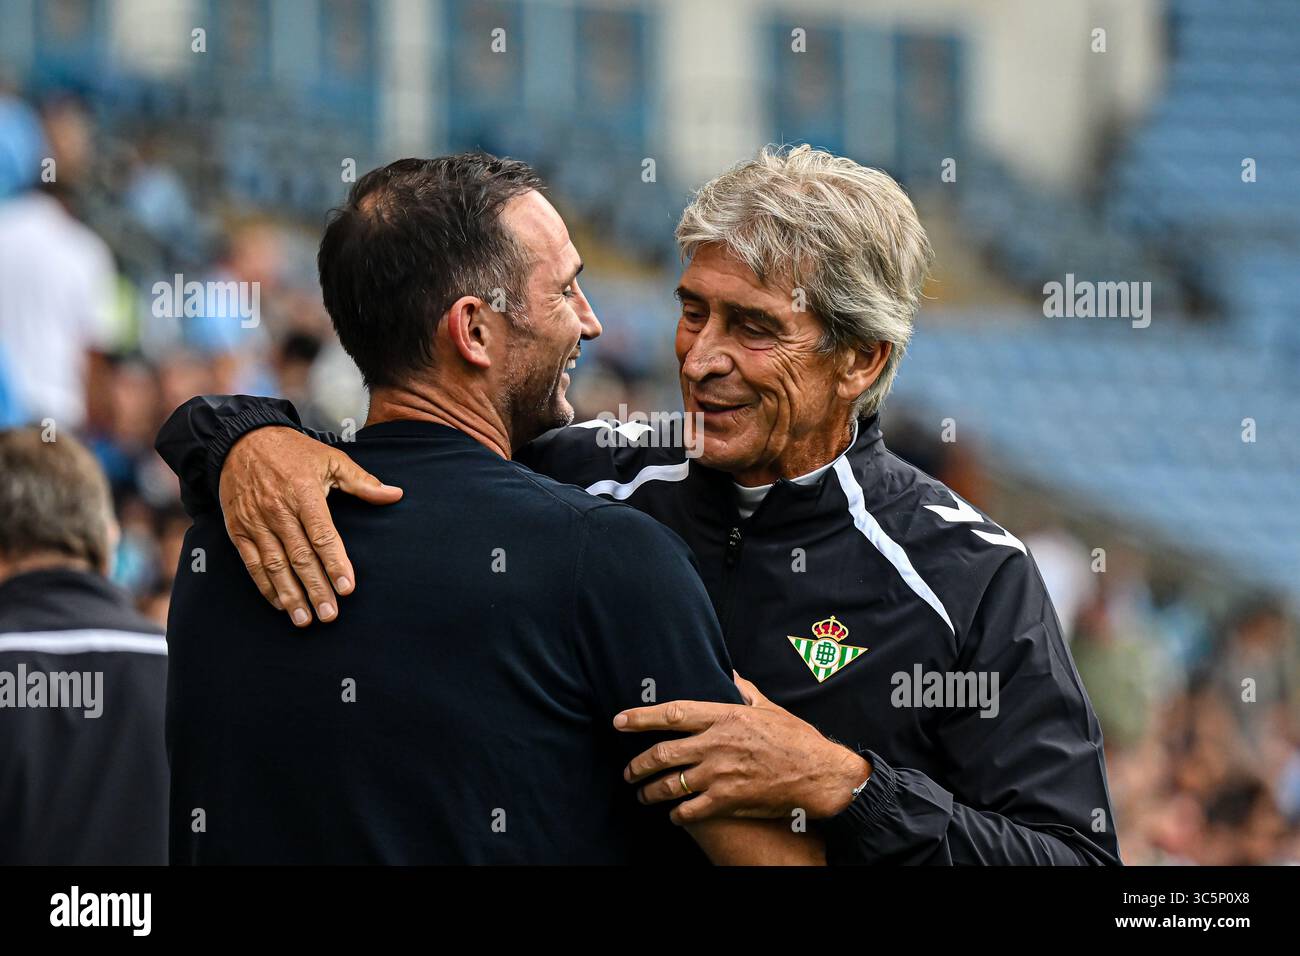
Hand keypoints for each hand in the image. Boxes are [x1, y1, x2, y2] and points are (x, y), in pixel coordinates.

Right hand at [219, 426, 402, 626]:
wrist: (240, 440)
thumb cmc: (293, 451)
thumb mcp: (331, 459)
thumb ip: (362, 482)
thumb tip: (395, 495)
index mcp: (304, 493)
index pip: (322, 535)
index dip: (335, 563)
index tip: (347, 587)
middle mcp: (278, 510)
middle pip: (299, 556)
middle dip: (315, 588)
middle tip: (330, 614)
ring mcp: (256, 521)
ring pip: (275, 565)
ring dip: (290, 595)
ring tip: (305, 619)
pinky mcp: (238, 529)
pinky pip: (252, 563)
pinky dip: (266, 585)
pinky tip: (280, 603)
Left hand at [614, 673, 870, 823]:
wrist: (820, 775)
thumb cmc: (796, 739)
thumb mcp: (769, 708)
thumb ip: (744, 691)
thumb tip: (729, 673)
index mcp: (725, 716)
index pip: (672, 713)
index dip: (641, 717)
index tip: (619, 720)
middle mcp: (716, 745)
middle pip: (662, 754)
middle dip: (637, 765)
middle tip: (627, 771)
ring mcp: (720, 774)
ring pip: (670, 785)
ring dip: (650, 792)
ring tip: (643, 795)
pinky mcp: (727, 801)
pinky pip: (690, 811)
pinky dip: (676, 815)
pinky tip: (673, 816)